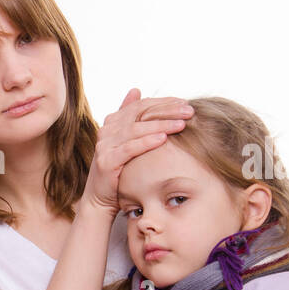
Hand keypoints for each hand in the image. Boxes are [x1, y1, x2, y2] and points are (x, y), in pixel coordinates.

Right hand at [81, 89, 192, 212]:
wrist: (100, 199)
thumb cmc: (119, 170)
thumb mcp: (125, 141)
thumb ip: (129, 117)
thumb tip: (136, 90)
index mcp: (112, 122)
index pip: (140, 105)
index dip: (163, 102)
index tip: (184, 103)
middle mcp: (106, 131)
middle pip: (139, 114)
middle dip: (166, 111)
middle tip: (189, 111)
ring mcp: (104, 146)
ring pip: (135, 129)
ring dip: (160, 125)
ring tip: (181, 124)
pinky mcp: (106, 162)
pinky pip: (129, 149)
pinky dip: (146, 142)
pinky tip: (163, 139)